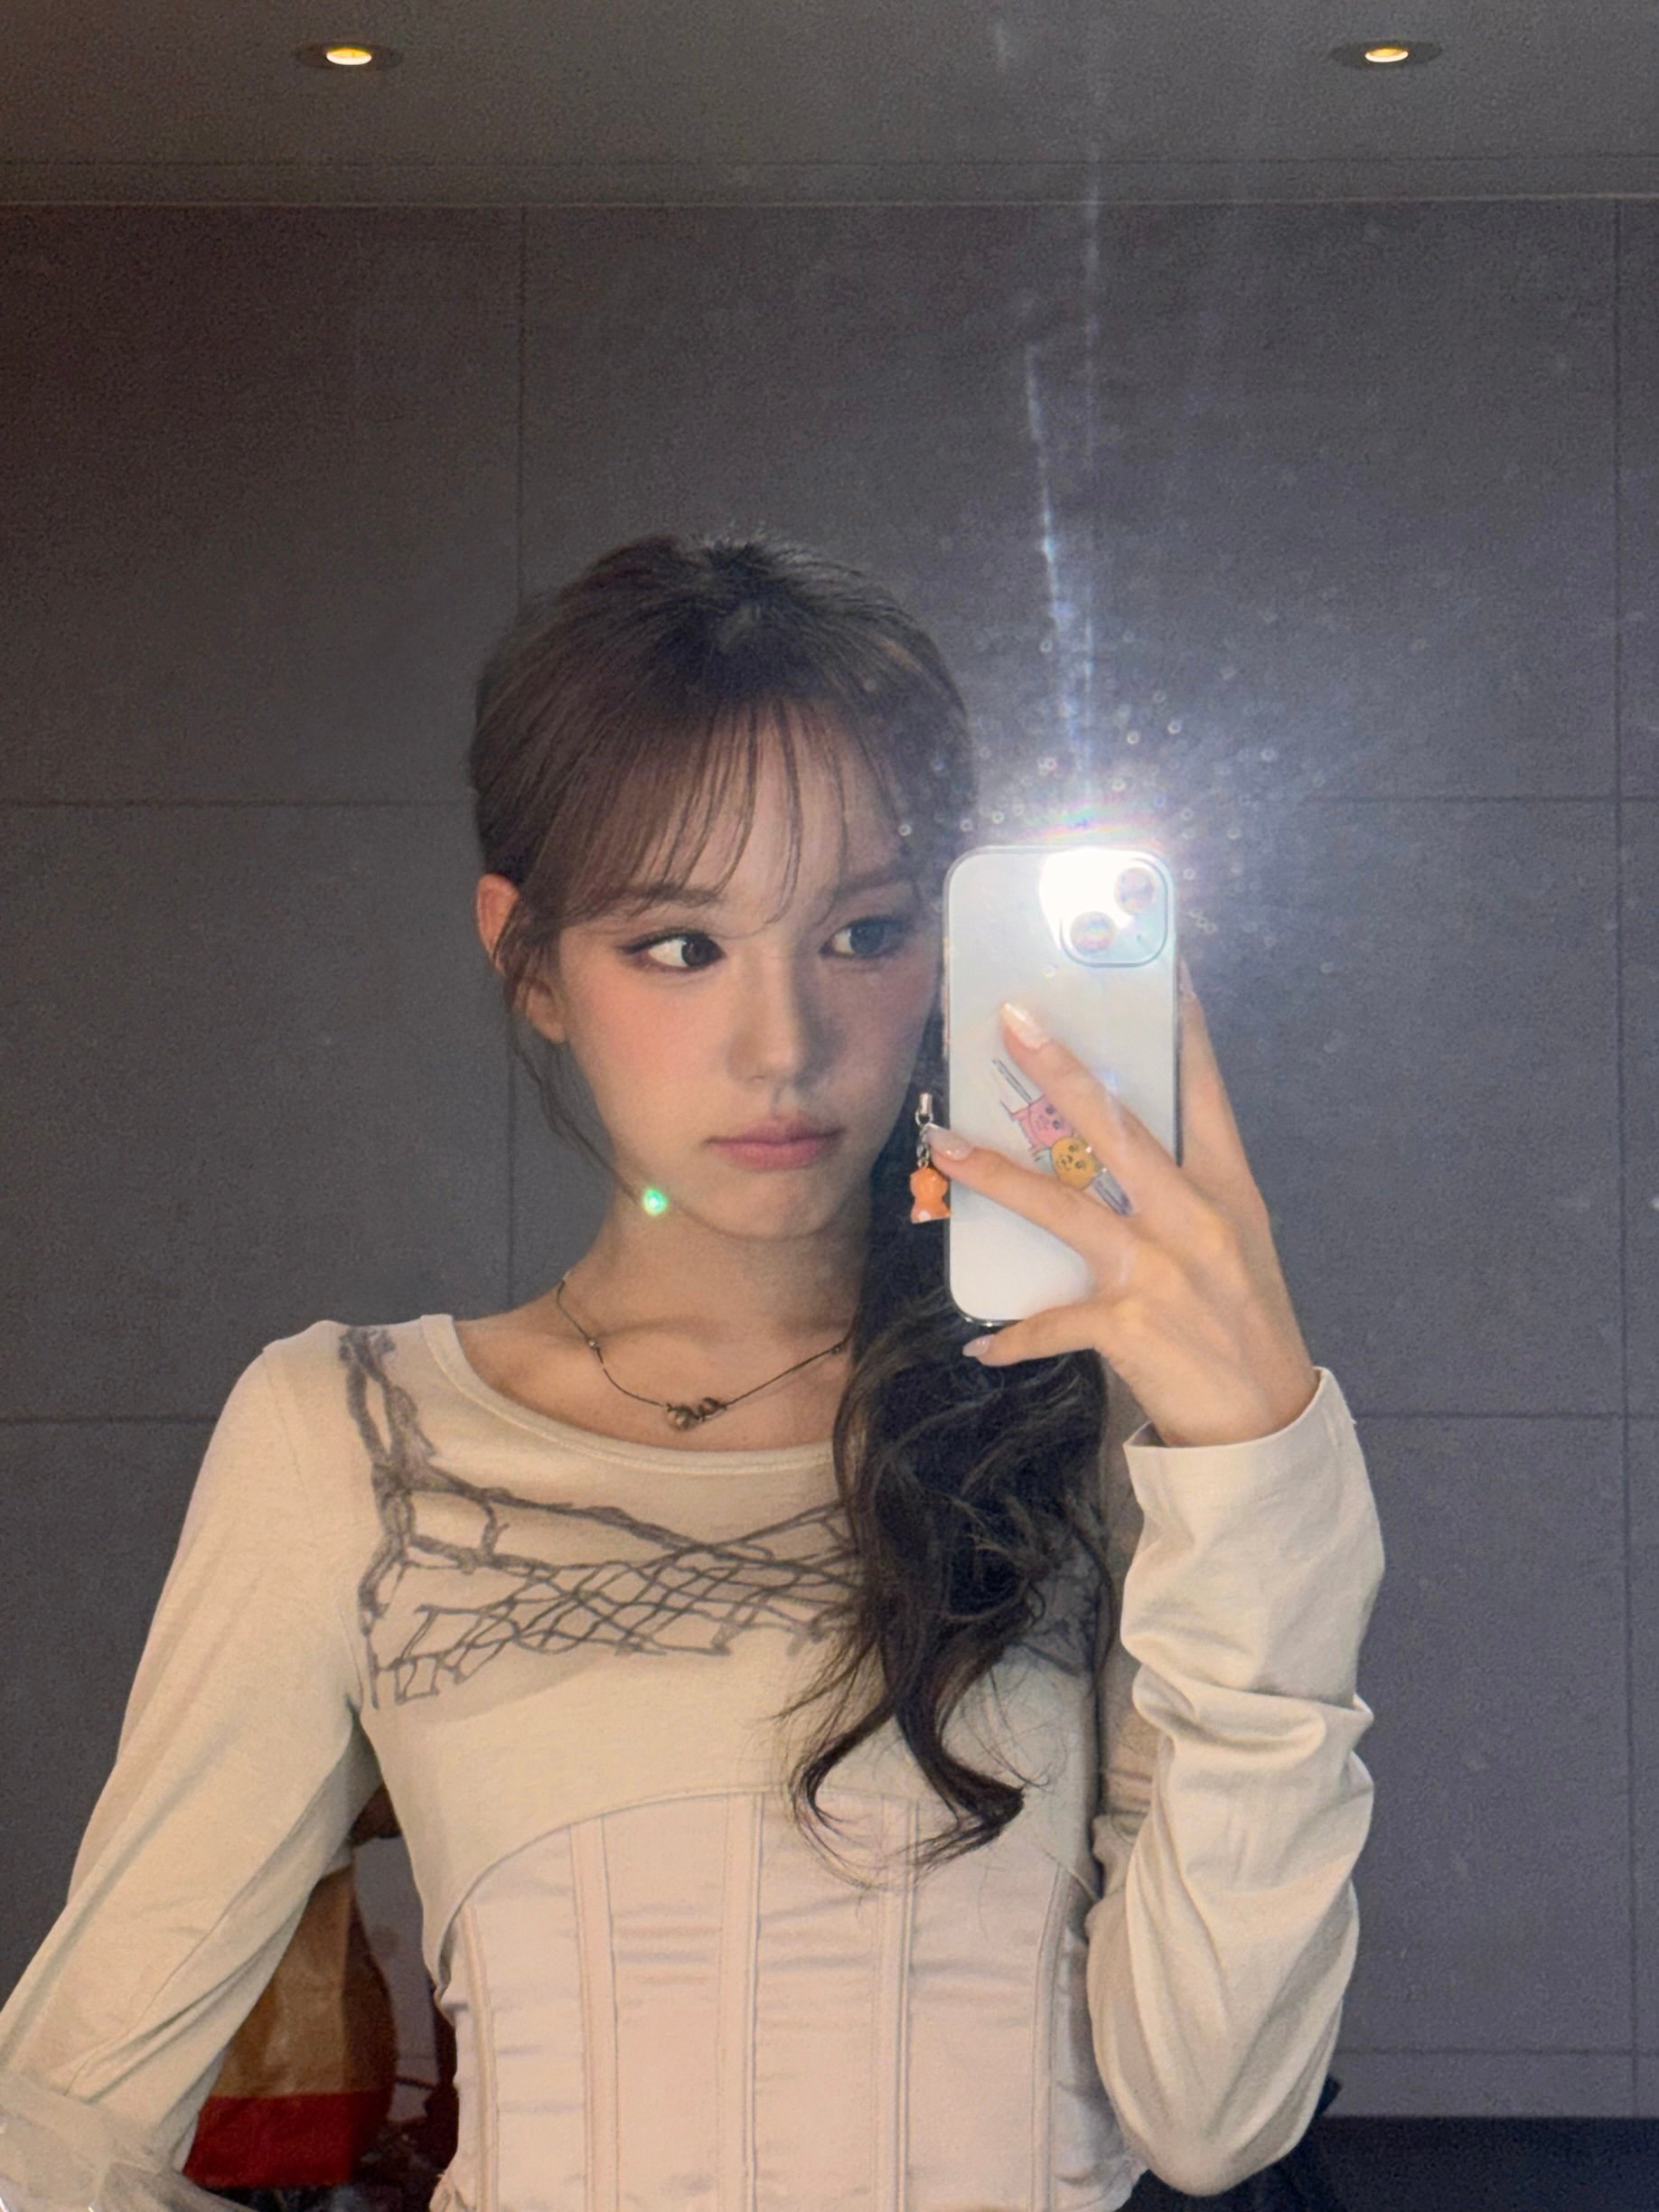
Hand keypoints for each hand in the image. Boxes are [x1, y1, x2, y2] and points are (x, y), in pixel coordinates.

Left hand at [923, 962, 1318, 1448]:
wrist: (1261, 1421)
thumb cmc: (1243, 1318)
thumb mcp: (1233, 1237)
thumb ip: (1181, 1186)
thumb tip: (1112, 1136)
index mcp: (1227, 1187)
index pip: (1205, 1092)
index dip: (1181, 1028)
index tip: (1161, 969)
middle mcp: (1194, 1218)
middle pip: (1118, 1128)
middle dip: (1062, 1071)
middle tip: (1015, 1021)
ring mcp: (1160, 1270)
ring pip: (1064, 1207)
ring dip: (997, 1176)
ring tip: (945, 1149)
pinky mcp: (1128, 1325)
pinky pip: (1052, 1322)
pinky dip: (1015, 1336)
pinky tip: (980, 1344)